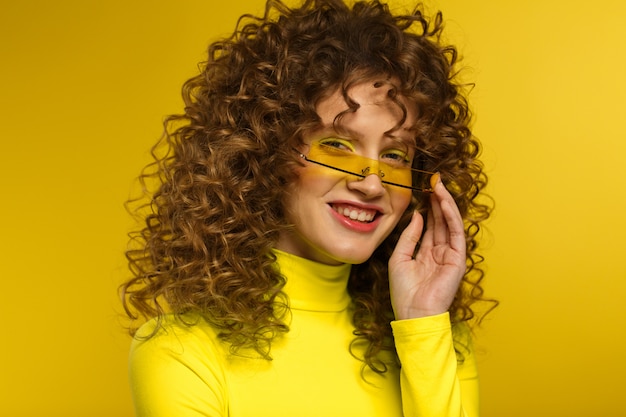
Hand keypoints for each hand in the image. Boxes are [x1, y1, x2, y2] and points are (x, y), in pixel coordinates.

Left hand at [388, 174, 466, 319]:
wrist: (413, 313)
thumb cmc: (404, 291)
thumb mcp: (399, 258)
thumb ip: (410, 236)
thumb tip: (419, 215)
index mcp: (427, 253)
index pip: (431, 225)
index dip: (429, 207)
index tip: (424, 189)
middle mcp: (440, 252)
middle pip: (441, 221)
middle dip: (438, 201)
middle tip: (434, 181)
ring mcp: (450, 256)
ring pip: (450, 224)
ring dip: (446, 204)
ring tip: (439, 186)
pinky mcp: (457, 260)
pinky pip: (456, 233)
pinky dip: (451, 217)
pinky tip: (444, 203)